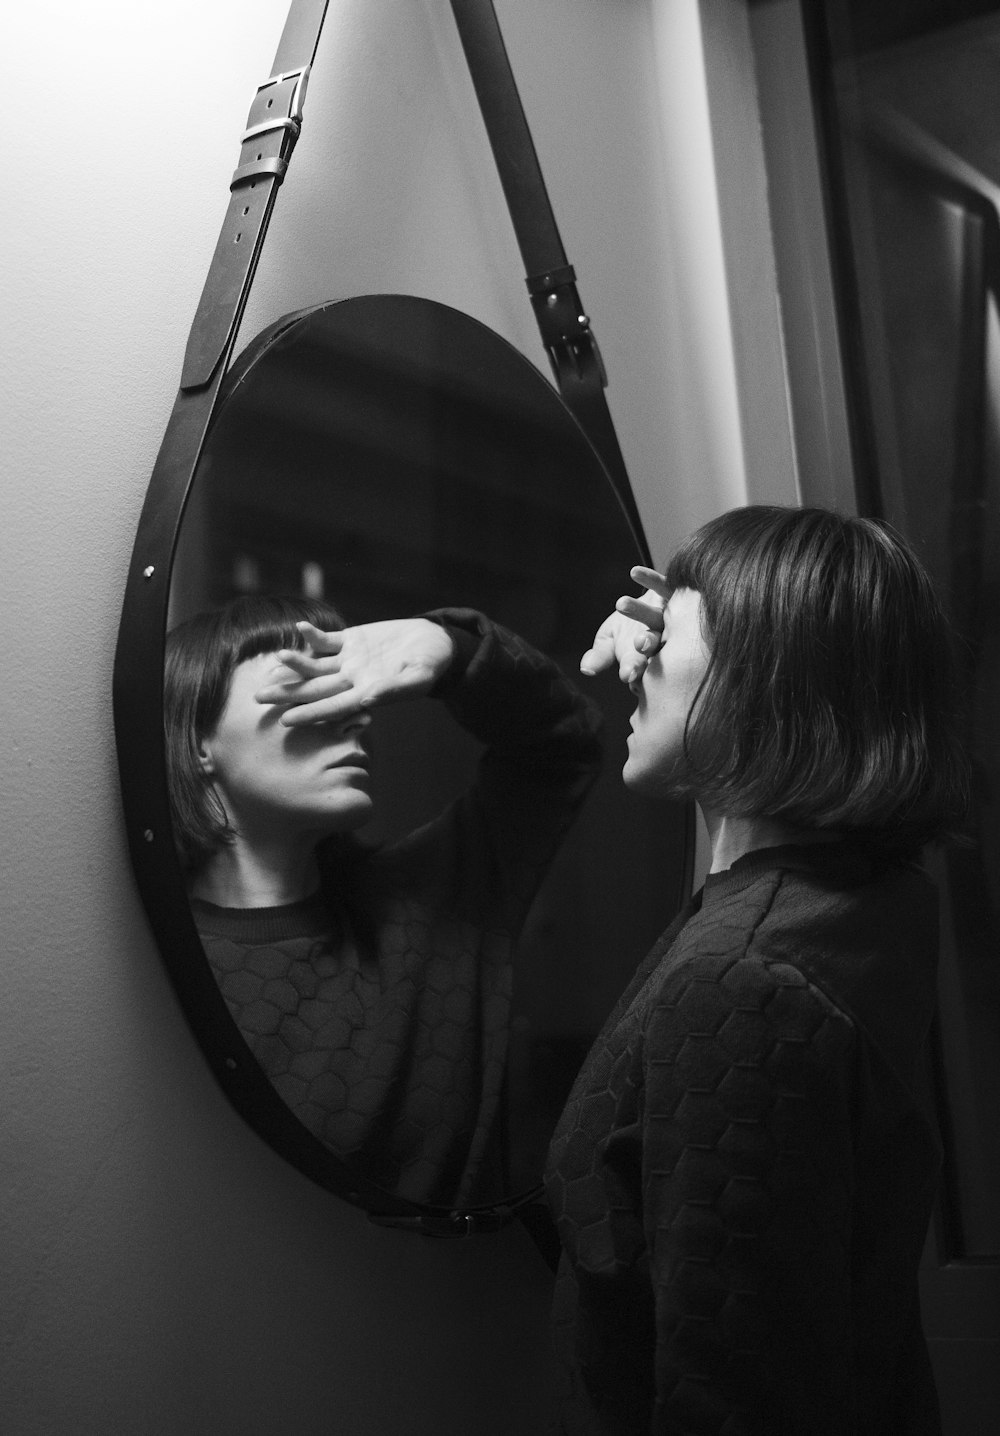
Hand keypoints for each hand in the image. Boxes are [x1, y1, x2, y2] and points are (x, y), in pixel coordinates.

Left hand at [254, 618, 454, 726]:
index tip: (286, 720)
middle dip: (287, 694)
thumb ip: (393, 690)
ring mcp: (349, 659)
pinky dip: (313, 637)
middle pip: (314, 688)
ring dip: (294, 665)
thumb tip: (366, 700)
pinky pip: (327, 640)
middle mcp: (352, 678)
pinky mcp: (352, 639)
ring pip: (315, 665)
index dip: (309, 713)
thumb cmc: (431, 665)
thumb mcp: (418, 678)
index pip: (332, 706)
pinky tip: (298, 631)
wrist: (434, 642)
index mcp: (366, 693)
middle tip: (258, 699)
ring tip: (272, 665)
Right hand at [579, 566, 669, 683]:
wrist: (643, 605)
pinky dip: (650, 579)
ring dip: (640, 610)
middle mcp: (661, 638)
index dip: (633, 669)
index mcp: (645, 657)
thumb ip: (600, 657)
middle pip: (654, 642)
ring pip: (656, 615)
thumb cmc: (625, 631)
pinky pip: (663, 585)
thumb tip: (586, 669)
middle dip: (646, 643)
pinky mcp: (671, 592)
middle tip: (639, 643)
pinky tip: (634, 573)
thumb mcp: (609, 644)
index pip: (639, 666)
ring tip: (621, 604)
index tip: (628, 674)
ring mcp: (668, 615)